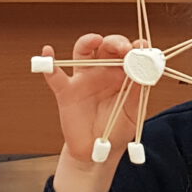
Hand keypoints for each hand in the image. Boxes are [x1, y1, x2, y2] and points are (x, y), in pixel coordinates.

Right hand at [42, 33, 146, 191]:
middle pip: (107, 46)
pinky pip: (54, 75)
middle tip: (124, 48)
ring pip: (82, 52)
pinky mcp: (66, 92)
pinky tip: (47, 51)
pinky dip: (49, 63)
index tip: (142, 46)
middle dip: (116, 42)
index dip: (134, 46)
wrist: (99, 152)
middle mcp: (103, 71)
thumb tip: (144, 70)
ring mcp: (83, 79)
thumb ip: (137, 92)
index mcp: (122, 74)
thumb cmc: (118, 129)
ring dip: (88, 41)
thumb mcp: (133, 112)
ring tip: (96, 40)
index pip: (128, 53)